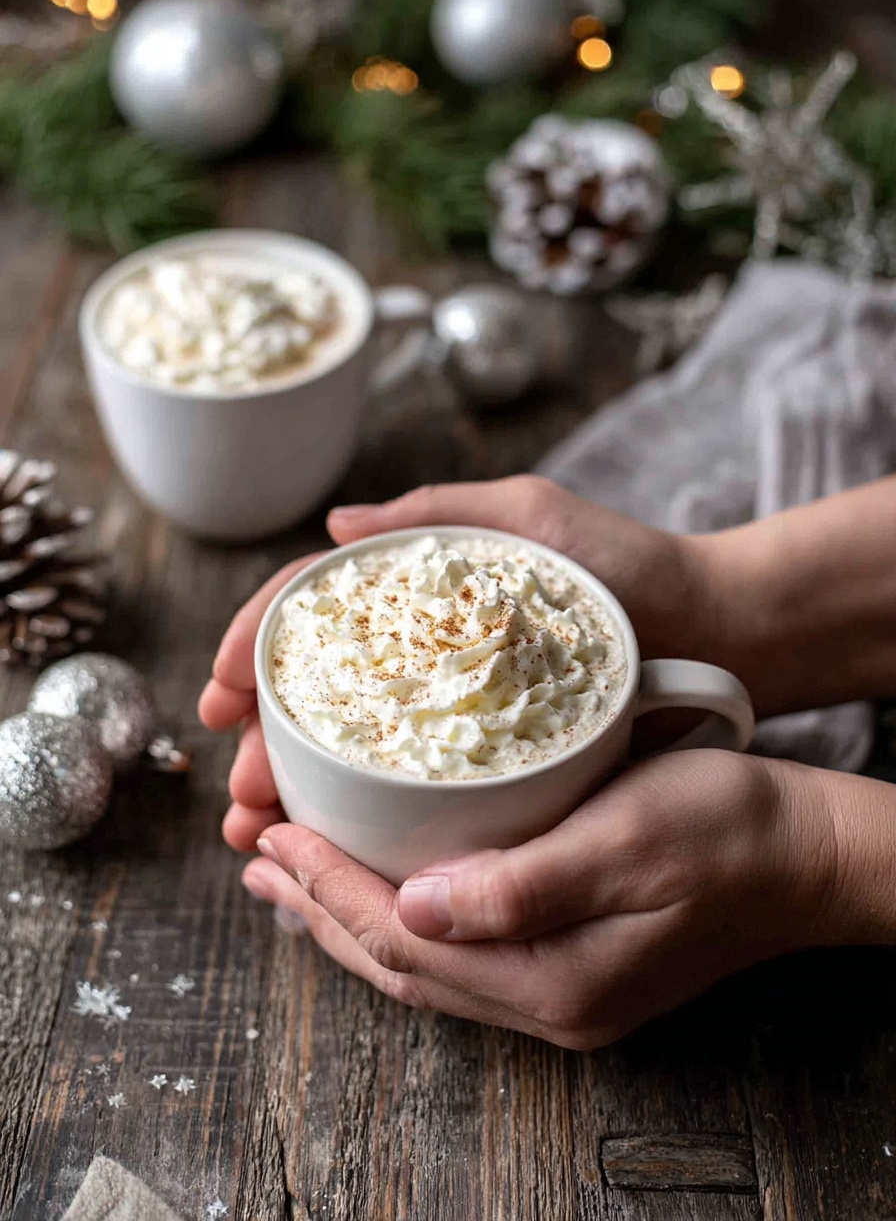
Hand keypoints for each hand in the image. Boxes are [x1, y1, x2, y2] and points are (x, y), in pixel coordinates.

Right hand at [200, 475, 710, 849]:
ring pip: (353, 752)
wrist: (720, 632)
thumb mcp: (532, 518)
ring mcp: (454, 709)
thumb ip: (440, 510)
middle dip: (262, 742)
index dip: (253, 647)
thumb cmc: (628, 567)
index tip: (217, 692)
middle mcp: (426, 653)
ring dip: (293, 789)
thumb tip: (336, 520)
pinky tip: (326, 847)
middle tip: (238, 791)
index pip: (314, 614)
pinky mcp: (490, 759)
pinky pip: (409, 791)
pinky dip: (357, 818)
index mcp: (420, 593)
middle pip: (320, 695)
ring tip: (259, 830)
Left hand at [237, 748, 848, 1047]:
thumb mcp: (630, 840)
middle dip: (318, 909)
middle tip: (257, 858)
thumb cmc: (728, 828)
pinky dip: (403, 924)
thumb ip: (522, 885)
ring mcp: (560, 994)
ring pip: (423, 965)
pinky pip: (457, 956)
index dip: (329, 885)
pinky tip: (387, 894)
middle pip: (399, 963)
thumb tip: (418, 907)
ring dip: (350, 920)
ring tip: (292, 882)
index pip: (404, 937)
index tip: (273, 833)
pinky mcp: (572, 968)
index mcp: (552, 977)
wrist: (806, 855)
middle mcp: (547, 1003)